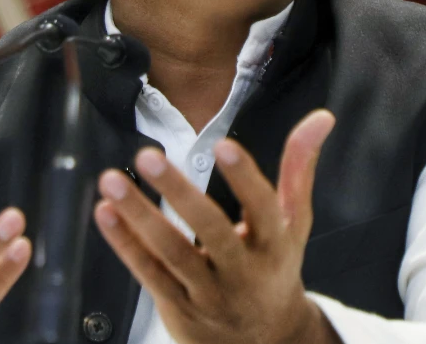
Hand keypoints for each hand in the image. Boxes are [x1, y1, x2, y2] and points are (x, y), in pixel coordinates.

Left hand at [93, 109, 340, 343]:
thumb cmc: (275, 268)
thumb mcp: (294, 222)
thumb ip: (299, 168)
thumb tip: (322, 117)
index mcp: (275, 244)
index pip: (264, 208)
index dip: (245, 178)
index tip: (222, 144)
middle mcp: (243, 271)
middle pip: (211, 230)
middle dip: (178, 193)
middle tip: (148, 156)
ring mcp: (208, 293)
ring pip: (171, 253)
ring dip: (138, 216)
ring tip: (111, 180)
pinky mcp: (178, 307)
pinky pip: (148, 273)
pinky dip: (124, 243)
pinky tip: (103, 212)